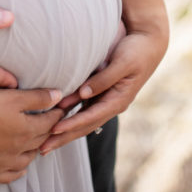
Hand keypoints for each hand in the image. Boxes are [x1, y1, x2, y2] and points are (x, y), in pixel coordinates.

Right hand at [0, 87, 63, 181]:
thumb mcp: (11, 97)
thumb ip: (36, 97)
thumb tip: (58, 96)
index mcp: (27, 130)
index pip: (48, 122)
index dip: (56, 114)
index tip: (62, 109)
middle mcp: (19, 149)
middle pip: (40, 140)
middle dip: (48, 131)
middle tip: (53, 125)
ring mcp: (5, 163)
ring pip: (27, 159)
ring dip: (34, 151)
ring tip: (37, 145)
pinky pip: (10, 176)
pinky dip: (18, 172)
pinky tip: (20, 169)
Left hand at [39, 27, 167, 154]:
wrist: (149, 42)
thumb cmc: (136, 52)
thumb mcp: (122, 64)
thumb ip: (104, 79)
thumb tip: (84, 94)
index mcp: (118, 100)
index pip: (91, 117)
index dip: (72, 125)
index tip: (54, 131)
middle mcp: (111, 104)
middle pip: (84, 125)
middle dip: (63, 137)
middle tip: (42, 149)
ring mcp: (106, 100)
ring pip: (82, 119)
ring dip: (64, 130)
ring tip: (45, 141)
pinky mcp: (102, 92)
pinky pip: (83, 107)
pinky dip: (69, 115)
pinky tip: (55, 119)